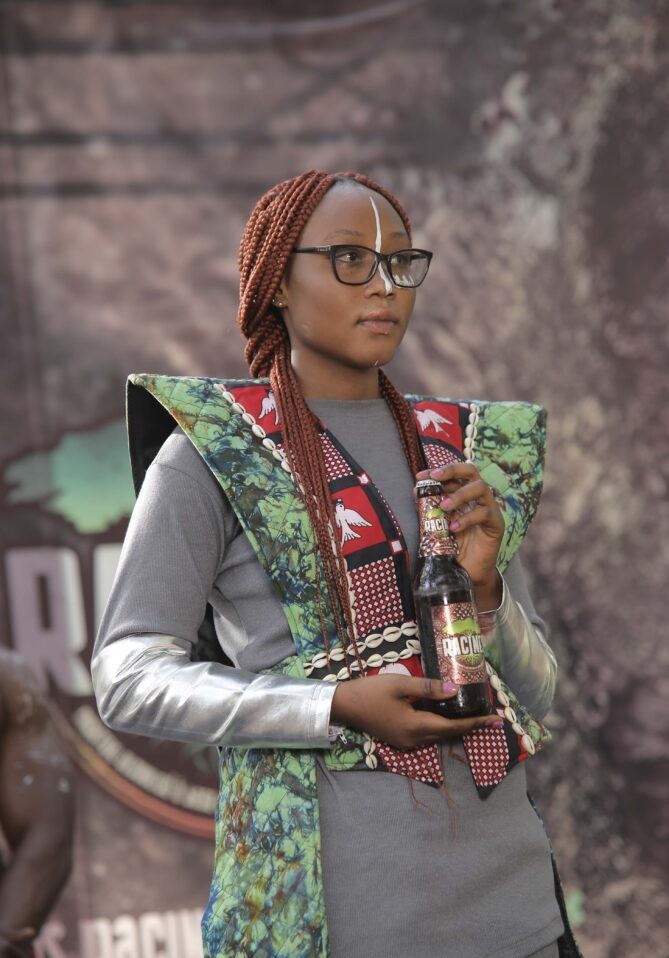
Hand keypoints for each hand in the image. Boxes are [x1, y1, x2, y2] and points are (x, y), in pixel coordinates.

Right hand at [330, 674, 502, 749]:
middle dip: (471, 725)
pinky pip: (427, 734)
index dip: (476, 722)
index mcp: (416, 726)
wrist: (343, 705)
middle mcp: (414, 739)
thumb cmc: (370, 692)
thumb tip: (455, 689)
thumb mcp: (400, 684)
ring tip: (474, 715)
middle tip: (491, 717)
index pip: (453, 725)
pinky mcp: (400, 738)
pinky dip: (441, 726)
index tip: (496, 720)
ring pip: (438, 735)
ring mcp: (406, 742)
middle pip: (448, 733)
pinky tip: (447, 715)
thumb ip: (428, 688)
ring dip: (456, 726)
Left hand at [416, 463, 503, 605]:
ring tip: (444, 506)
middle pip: (471, 470)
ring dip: (460, 494)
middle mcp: (477, 497)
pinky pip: (485, 514)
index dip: (437, 471)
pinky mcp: (497, 524)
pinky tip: (453, 528)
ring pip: (481, 488)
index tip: (420, 476)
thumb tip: (416, 490)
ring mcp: (489, 508)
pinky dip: (467, 519)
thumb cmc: (452, 546)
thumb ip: (430, 508)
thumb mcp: (437, 525)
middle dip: (452, 470)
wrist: (466, 572)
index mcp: (463, 493)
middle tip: (436, 477)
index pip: (453, 474)